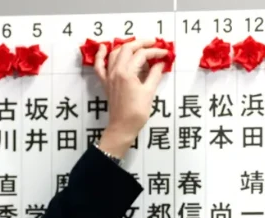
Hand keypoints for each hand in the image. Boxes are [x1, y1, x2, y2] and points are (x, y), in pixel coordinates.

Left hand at [93, 38, 167, 157]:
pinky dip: (100, 56)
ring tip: (139, 45)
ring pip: (115, 53)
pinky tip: (103, 48)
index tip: (165, 54)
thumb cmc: (136, 112)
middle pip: (127, 49)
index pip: (142, 55)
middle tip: (154, 43)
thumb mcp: (149, 92)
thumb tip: (161, 63)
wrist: (122, 127)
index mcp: (127, 73)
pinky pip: (99, 66)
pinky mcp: (105, 82)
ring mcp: (109, 76)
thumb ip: (155, 74)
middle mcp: (115, 72)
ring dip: (126, 46)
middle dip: (142, 43)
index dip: (155, 52)